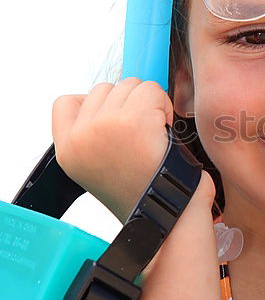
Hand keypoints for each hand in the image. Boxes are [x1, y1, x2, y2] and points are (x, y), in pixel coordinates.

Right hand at [52, 78, 174, 222]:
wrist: (163, 215)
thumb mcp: (98, 165)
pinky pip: (151, 89)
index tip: (114, 119)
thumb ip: (92, 132)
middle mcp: (80, 137)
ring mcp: (104, 126)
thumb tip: (109, 97)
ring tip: (153, 134)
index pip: (65, 103)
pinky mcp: (133, 120)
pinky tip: (164, 130)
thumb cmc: (141, 190)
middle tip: (141, 134)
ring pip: (129, 85)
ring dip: (147, 103)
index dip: (94, 103)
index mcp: (67, 151)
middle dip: (127, 104)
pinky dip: (163, 104)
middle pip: (104, 88)